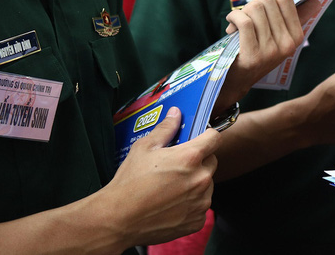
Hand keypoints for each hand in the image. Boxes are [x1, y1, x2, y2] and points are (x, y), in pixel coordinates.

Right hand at [103, 107, 219, 246]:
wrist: (120, 219)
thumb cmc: (130, 182)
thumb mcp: (144, 148)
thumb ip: (165, 129)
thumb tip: (176, 114)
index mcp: (190, 158)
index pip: (214, 139)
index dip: (207, 136)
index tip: (200, 139)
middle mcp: (201, 179)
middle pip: (212, 162)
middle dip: (199, 161)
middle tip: (178, 165)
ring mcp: (201, 202)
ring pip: (207, 185)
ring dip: (196, 183)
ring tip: (172, 187)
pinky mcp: (197, 221)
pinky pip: (201, 206)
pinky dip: (192, 204)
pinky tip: (172, 204)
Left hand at [218, 0, 303, 109]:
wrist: (239, 80)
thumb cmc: (259, 52)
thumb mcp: (280, 38)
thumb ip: (296, 19)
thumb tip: (316, 1)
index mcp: (297, 37)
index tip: (261, 8)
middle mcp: (287, 44)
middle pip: (268, 1)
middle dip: (253, 4)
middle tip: (246, 16)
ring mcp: (271, 51)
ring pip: (255, 9)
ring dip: (241, 12)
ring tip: (237, 23)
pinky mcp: (253, 55)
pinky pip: (244, 22)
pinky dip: (234, 18)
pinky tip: (231, 24)